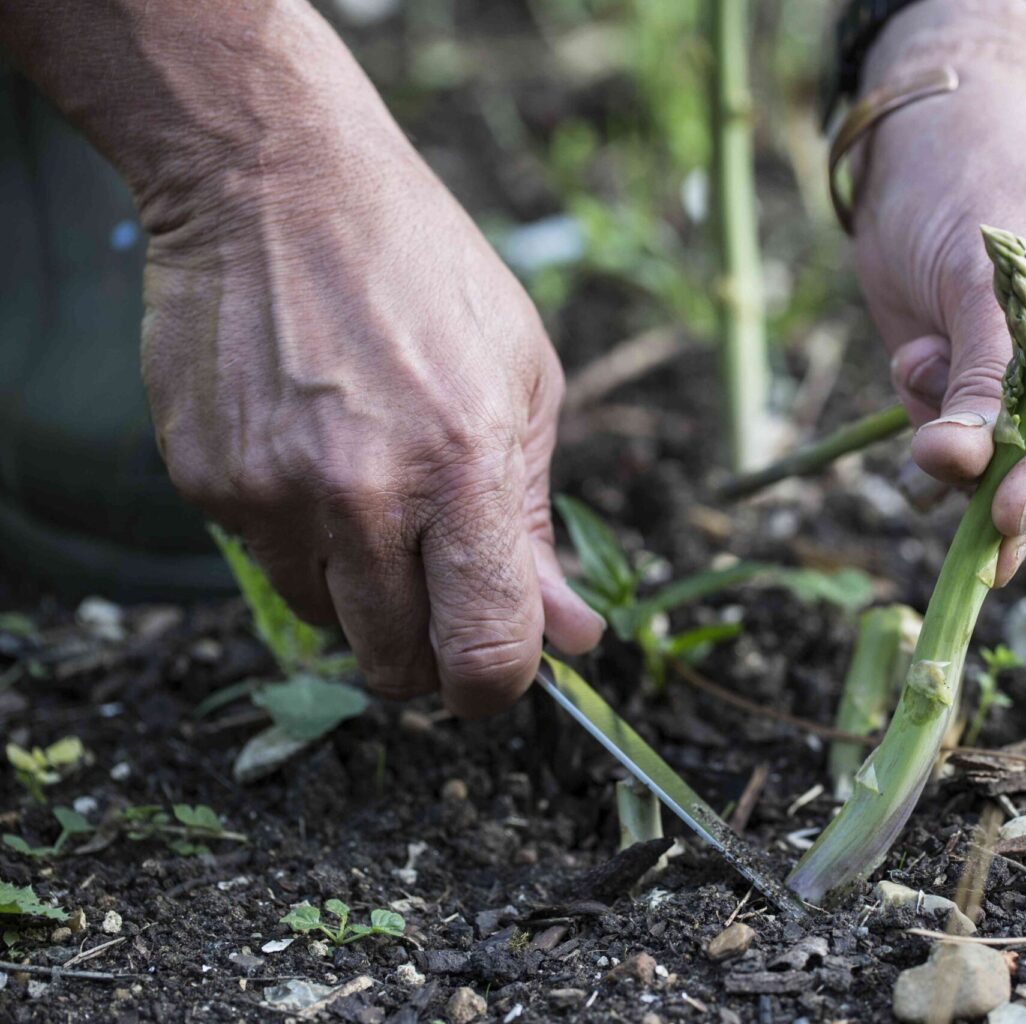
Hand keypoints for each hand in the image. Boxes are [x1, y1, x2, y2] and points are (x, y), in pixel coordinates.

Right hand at [140, 112, 602, 715]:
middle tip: (440, 589)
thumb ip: (539, 522)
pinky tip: (313, 453)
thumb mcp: (523, 379)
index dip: (497, 685)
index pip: (484, 649)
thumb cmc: (424, 271)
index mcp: (464, 465)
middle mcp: (363, 493)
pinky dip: (300, 538)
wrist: (276, 179)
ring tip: (374, 490)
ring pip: (329, 624)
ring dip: (363, 592)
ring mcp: (273, 492)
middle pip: (397, 664)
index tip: (497, 675)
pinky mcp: (207, 481)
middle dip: (429, 651)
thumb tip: (569, 636)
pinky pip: (266, 563)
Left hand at [851, 0, 1025, 585]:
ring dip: (994, 472)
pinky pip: (1025, 491)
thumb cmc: (985, 184)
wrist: (937, 157)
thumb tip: (956, 465)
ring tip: (924, 368)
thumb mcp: (985, 276)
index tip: (1008, 508)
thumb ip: (982, 376)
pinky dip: (965, 459)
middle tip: (971, 497)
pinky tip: (923, 371)